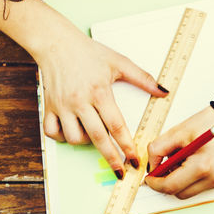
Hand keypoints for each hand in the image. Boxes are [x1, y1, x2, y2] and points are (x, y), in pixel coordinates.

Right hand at [32, 27, 162, 172]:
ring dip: (86, 144)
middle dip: (111, 158)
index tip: (134, 160)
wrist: (55, 42)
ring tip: (95, 137)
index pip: (116, 126)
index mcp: (99, 92)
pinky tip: (72, 133)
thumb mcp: (119, 62)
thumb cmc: (87, 52)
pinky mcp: (49, 106)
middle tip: (120, 171)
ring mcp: (63, 106)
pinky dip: (62, 137)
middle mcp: (80, 101)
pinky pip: (52, 132)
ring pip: (74, 138)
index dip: (127, 146)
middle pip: (98, 138)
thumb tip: (164, 91)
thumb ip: (143, 78)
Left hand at [145, 112, 213, 199]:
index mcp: (201, 166)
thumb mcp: (178, 132)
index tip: (149, 178)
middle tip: (163, 169)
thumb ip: (158, 149)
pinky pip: (202, 186)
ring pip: (190, 192)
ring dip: (181, 182)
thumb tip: (152, 167)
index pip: (170, 186)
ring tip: (182, 161)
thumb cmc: (211, 121)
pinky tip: (195, 162)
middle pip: (179, 194)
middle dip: (167, 183)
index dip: (155, 183)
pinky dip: (193, 178)